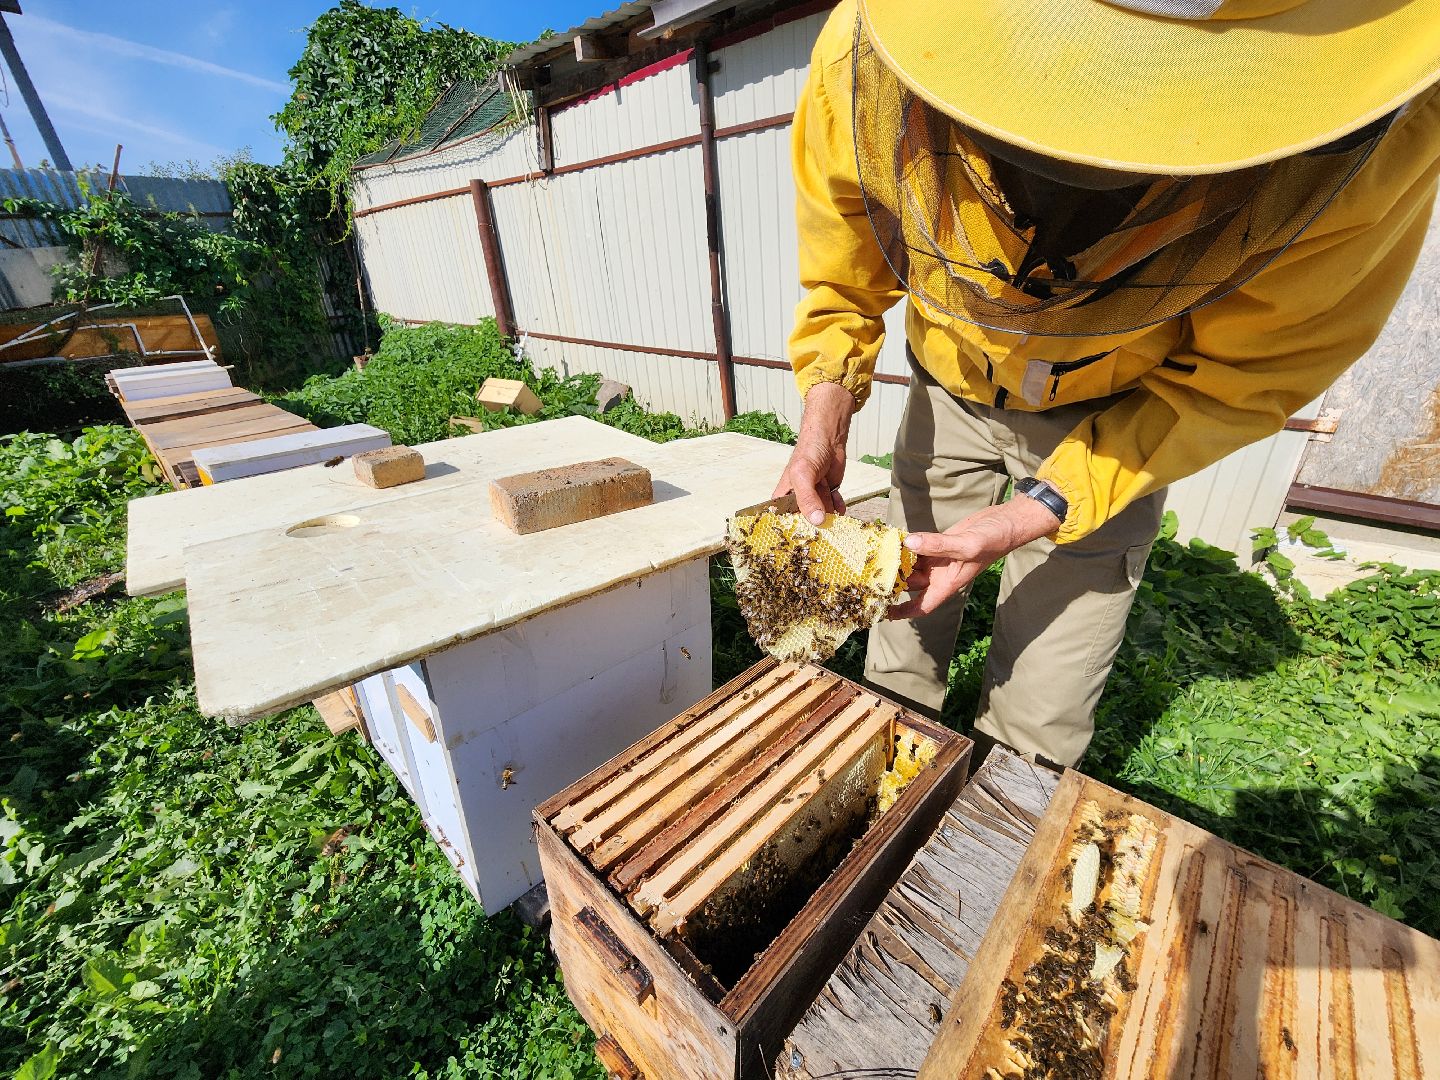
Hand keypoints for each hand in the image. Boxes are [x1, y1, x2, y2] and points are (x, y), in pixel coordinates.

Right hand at [773, 382, 853, 524]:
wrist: (830, 437)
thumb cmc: (808, 451)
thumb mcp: (803, 475)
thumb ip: (807, 499)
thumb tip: (817, 521)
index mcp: (783, 496)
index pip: (781, 519)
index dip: (788, 532)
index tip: (798, 544)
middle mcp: (797, 499)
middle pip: (804, 521)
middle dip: (813, 528)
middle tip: (823, 537)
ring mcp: (814, 497)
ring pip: (821, 516)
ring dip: (829, 518)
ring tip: (835, 521)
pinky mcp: (828, 493)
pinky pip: (834, 507)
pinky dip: (839, 508)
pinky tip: (841, 507)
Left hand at [890, 497, 1060, 619]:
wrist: (1004, 522)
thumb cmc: (993, 540)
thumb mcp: (966, 545)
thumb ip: (938, 545)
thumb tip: (909, 543)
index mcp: (948, 584)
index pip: (922, 606)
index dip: (902, 613)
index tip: (883, 612)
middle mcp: (940, 575)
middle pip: (910, 585)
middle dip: (892, 583)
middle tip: (869, 576)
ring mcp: (938, 559)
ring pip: (911, 565)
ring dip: (896, 562)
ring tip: (875, 557)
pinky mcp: (938, 544)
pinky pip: (916, 548)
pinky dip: (905, 545)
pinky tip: (891, 539)